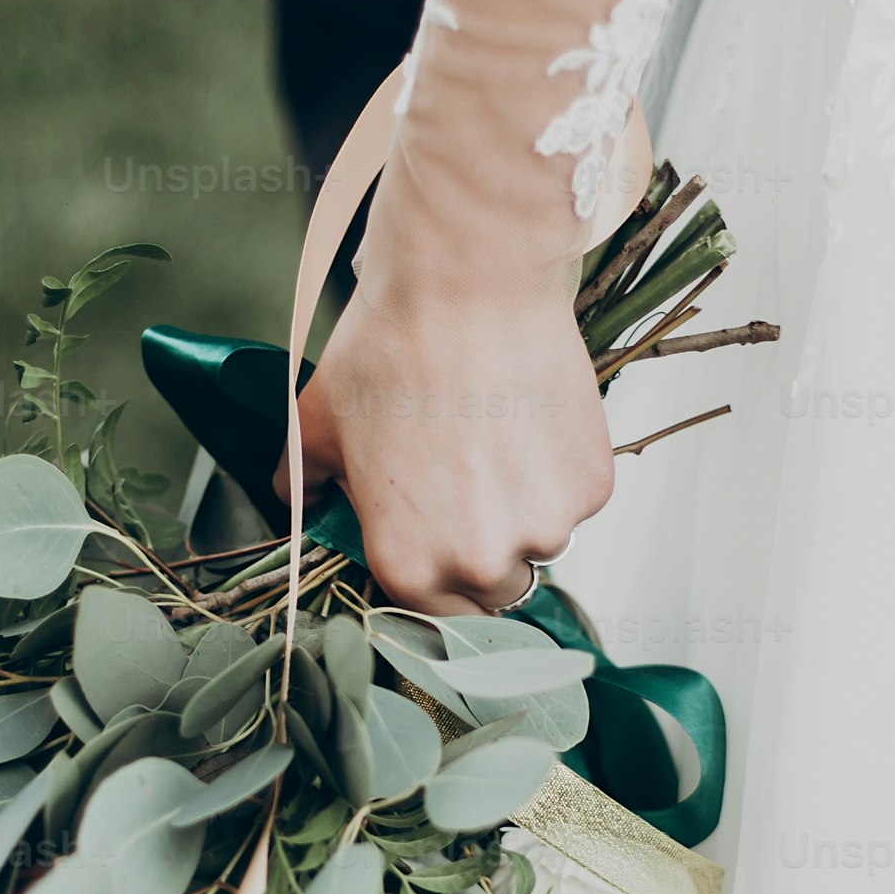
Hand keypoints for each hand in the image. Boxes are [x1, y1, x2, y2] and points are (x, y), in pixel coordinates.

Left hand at [283, 255, 616, 618]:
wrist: (467, 280)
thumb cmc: (389, 348)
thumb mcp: (317, 425)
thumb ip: (305, 484)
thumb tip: (301, 503)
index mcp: (409, 565)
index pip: (431, 613)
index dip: (430, 573)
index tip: (432, 540)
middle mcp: (483, 561)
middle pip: (493, 589)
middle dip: (481, 551)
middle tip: (466, 486)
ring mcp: (548, 526)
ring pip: (541, 543)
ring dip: (524, 512)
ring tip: (499, 444)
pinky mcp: (593, 485)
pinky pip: (577, 501)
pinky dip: (559, 474)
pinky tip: (530, 421)